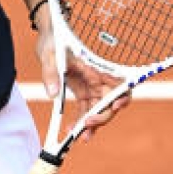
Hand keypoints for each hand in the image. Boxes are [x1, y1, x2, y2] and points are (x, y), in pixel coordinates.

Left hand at [34, 8, 130, 139]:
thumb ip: (51, 72)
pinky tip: (72, 131)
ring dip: (91, 125)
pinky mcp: (83, 92)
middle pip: (110, 102)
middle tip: (87, 126)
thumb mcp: (49, 53)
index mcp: (97, 66)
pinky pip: (86, 110)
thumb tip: (53, 94)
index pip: (120, 84)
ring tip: (79, 137)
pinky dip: (81, 122)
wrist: (50, 36)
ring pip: (99, 110)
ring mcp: (92, 87)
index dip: (123, 96)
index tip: (116, 106)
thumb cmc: (54, 40)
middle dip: (102, 117)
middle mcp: (99, 78)